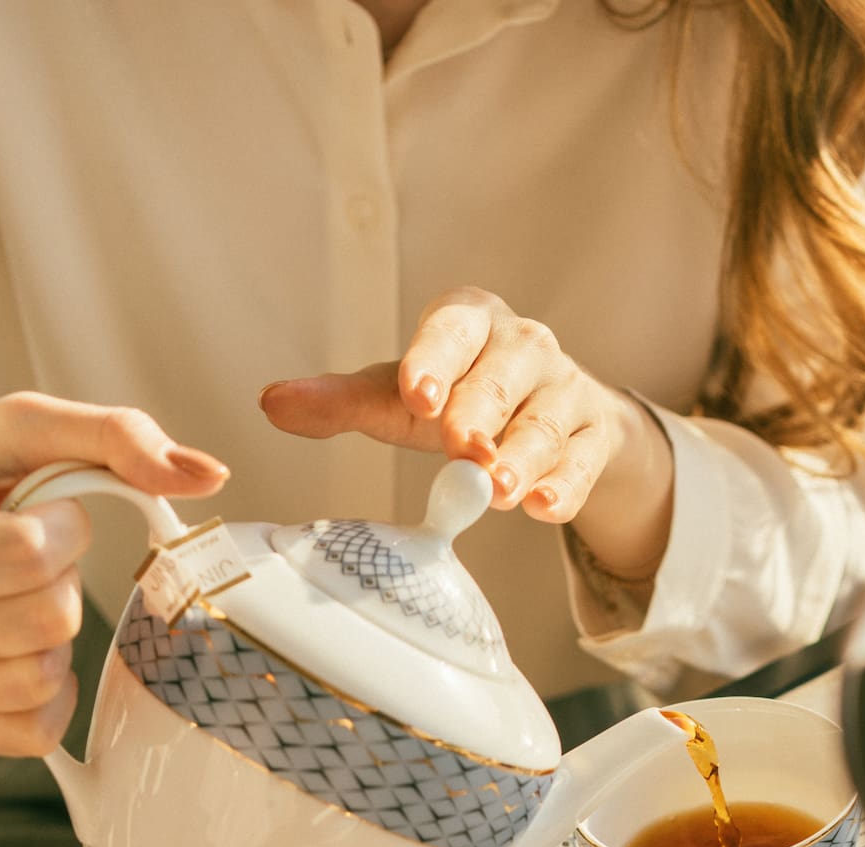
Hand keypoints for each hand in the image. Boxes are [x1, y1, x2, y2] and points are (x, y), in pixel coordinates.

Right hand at [0, 393, 225, 755]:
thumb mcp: (17, 432)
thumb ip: (110, 437)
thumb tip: (208, 475)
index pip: (26, 553)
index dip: (61, 528)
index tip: (38, 513)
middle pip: (49, 619)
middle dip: (60, 579)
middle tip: (23, 557)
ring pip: (41, 677)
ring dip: (51, 635)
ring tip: (8, 598)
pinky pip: (37, 729)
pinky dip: (49, 692)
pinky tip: (16, 649)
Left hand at [260, 288, 672, 582]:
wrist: (553, 419)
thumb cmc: (464, 398)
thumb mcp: (402, 396)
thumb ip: (342, 401)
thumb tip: (271, 402)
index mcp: (470, 321)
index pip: (453, 329)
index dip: (435, 359)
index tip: (417, 395)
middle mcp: (523, 347)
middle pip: (505, 375)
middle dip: (483, 411)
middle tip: (462, 448)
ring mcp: (564, 391)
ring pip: (545, 423)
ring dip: (523, 457)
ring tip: (499, 490)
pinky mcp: (593, 438)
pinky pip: (581, 462)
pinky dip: (564, 486)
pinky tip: (544, 507)